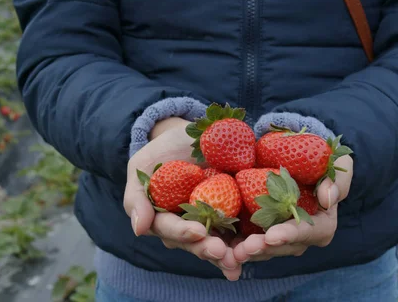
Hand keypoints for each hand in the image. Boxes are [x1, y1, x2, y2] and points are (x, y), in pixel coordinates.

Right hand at [123, 117, 241, 280]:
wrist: (192, 138)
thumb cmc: (162, 154)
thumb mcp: (142, 169)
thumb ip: (137, 198)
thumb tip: (139, 229)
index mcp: (164, 221)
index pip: (171, 230)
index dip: (183, 232)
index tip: (198, 231)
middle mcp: (188, 229)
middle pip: (197, 244)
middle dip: (209, 250)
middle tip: (222, 252)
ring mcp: (212, 224)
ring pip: (220, 245)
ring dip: (230, 255)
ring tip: (240, 259)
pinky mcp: (234, 216)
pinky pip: (242, 232)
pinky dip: (250, 241)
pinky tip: (260, 247)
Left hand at [233, 155, 352, 262]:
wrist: (294, 158)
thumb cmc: (321, 161)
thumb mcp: (337, 162)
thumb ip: (338, 179)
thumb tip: (328, 199)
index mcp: (322, 225)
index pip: (308, 233)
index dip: (289, 235)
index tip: (271, 235)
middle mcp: (299, 237)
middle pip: (281, 248)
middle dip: (263, 248)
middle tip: (244, 248)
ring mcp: (277, 237)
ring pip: (262, 250)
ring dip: (245, 252)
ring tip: (229, 251)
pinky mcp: (257, 232)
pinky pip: (245, 243)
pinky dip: (231, 247)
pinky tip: (217, 247)